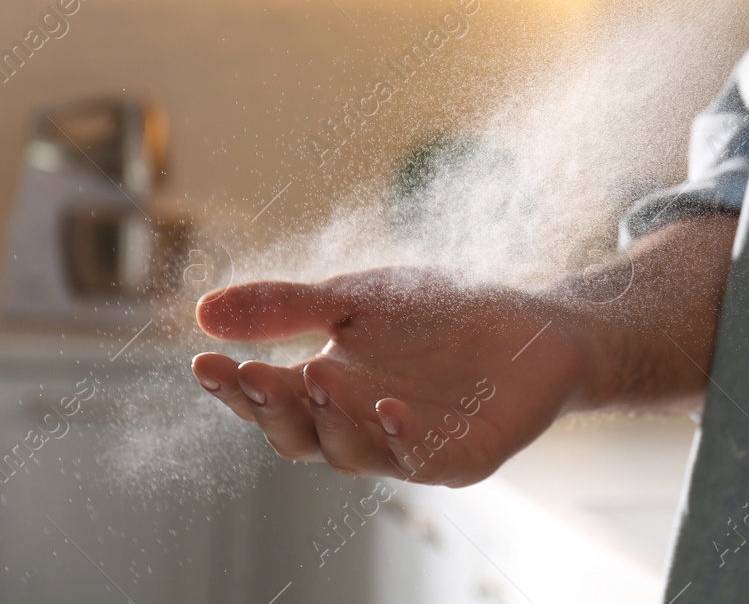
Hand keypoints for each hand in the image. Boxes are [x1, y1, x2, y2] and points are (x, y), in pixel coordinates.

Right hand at [191, 267, 587, 486]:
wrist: (534, 324)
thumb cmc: (439, 315)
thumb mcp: (356, 299)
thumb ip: (288, 308)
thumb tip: (203, 313)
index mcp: (329, 397)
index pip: (269, 403)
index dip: (236, 389)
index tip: (204, 362)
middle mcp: (362, 432)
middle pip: (302, 437)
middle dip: (275, 408)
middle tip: (255, 373)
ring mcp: (414, 448)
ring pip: (355, 453)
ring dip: (332, 420)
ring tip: (316, 373)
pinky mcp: (466, 456)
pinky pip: (427, 458)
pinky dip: (404, 439)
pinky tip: (389, 408)